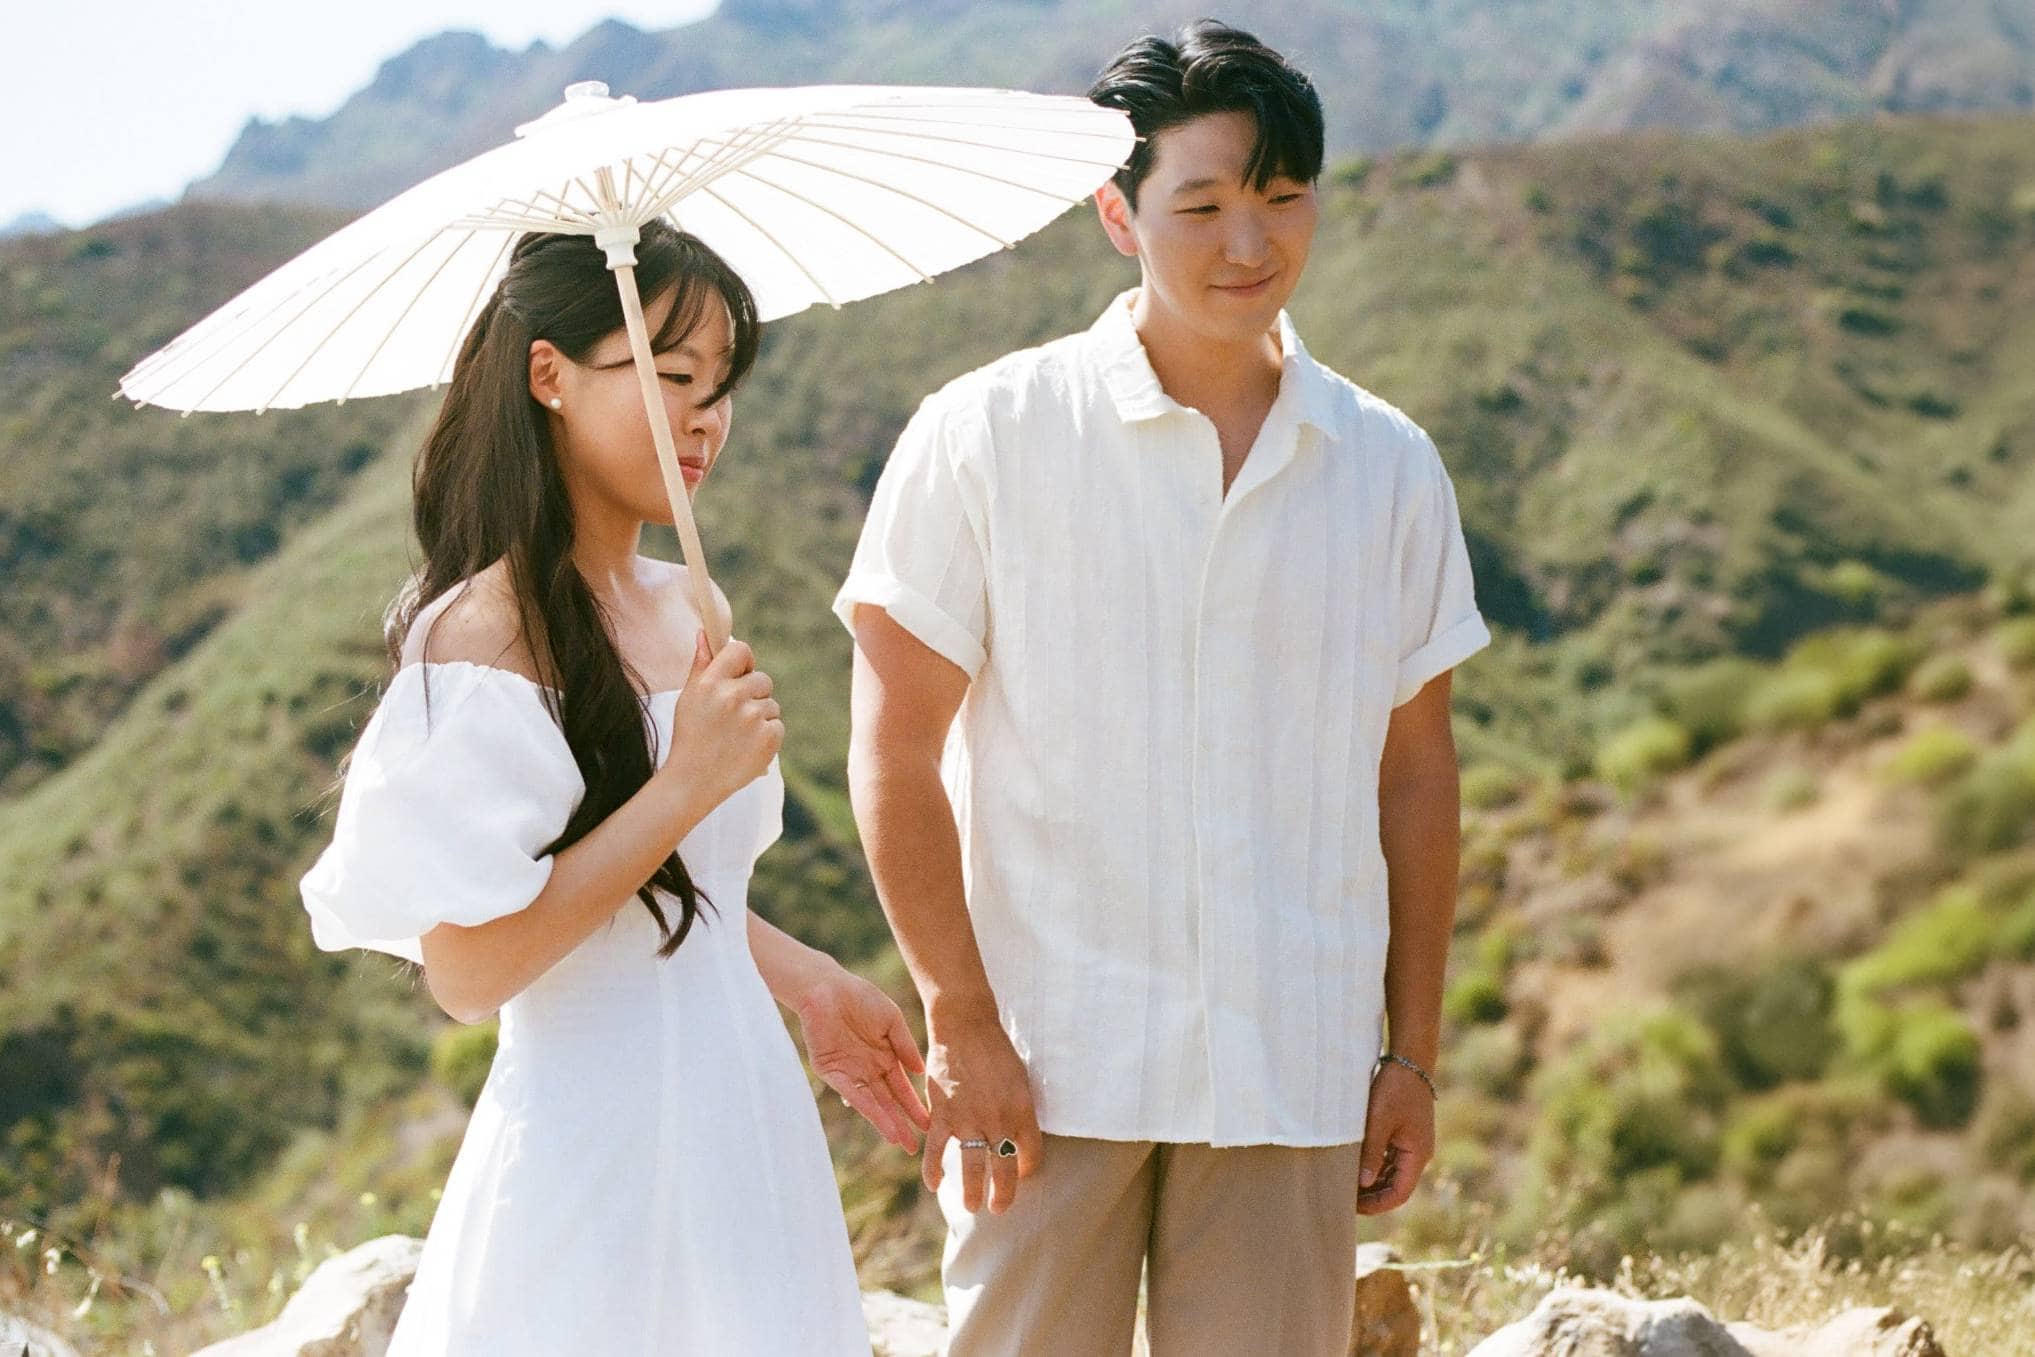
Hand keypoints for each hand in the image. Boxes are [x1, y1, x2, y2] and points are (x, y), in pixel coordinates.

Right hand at [662, 633, 781, 807]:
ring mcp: (753, 717)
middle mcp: (733, 696)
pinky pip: (777, 724)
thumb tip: (704, 634)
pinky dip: (767, 735)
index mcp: (711, 683)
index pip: (741, 650)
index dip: (744, 661)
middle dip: (753, 693)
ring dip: (760, 716)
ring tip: (737, 735)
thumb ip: (700, 665)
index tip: (740, 674)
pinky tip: (747, 746)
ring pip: (770, 704)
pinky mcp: (769, 737)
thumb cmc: (690, 736)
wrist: (694, 781)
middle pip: (762, 679)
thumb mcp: (688, 698)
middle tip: (734, 715)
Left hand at [794, 968, 930, 1150]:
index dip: (914, 1106)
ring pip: (871, 1103)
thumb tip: (920, 1072)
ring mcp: (850, 1072)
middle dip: (901, 1124)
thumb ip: (905, 1045)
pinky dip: (865, 1107)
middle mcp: (868, 1069)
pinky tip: (879, 1121)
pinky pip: (851, 1092)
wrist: (827, 987)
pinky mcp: (831, 1071)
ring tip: (900, 1141)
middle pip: (887, 1102)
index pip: (901, 1088)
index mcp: (885, 1056)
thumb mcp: (891, 1019)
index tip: (928, 1124)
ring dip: (885, 1122)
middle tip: (915, 1148)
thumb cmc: (860, 997)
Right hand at [922, 1013, 1041, 1215]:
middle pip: (1004, 1169)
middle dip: (1003, 1194)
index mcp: (1022, 1111)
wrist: (965, 1026)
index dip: (1027, 1169)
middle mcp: (998, 1120)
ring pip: (972, 1167)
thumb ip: (1019, 1110)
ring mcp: (969, 1119)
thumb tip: (1019, 1136)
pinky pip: (937, 1150)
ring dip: (972, 1191)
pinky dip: (933, 1169)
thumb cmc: (996, 1050)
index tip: (1021, 1174)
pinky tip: (934, 1184)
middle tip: (1000, 1208)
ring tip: (973, 1207)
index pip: (1030, 1154)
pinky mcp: (943, 1113)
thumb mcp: (1020, 1079)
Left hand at [1355, 1061, 1434, 1214]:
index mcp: (1417, 1154)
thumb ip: (1372, 1152)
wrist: (1409, 1061)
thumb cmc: (1395, 1089)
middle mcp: (1418, 1154)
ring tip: (1346, 1183)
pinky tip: (1354, 1165)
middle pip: (1396, 1187)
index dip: (1378, 1205)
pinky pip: (1390, 1159)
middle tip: (1345, 1198)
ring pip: (1392, 1174)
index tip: (1353, 1207)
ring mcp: (1412, 1144)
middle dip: (1373, 1196)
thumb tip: (1363, 1184)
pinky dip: (1375, 1166)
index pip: (1399, 1193)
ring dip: (1372, 1182)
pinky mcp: (1405, 1135)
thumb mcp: (1379, 1121)